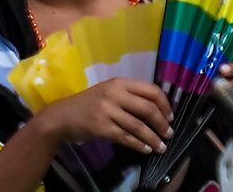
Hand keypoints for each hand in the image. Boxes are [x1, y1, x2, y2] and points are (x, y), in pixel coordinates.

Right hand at [34, 77, 170, 154]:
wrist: (62, 116)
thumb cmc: (88, 104)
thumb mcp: (108, 93)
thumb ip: (129, 97)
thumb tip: (158, 111)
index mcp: (118, 82)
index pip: (151, 90)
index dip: (165, 105)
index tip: (170, 117)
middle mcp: (113, 93)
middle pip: (148, 109)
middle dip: (162, 124)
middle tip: (168, 134)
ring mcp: (107, 110)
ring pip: (139, 126)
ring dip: (153, 139)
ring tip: (161, 147)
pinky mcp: (101, 127)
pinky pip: (127, 137)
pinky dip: (139, 145)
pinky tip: (146, 150)